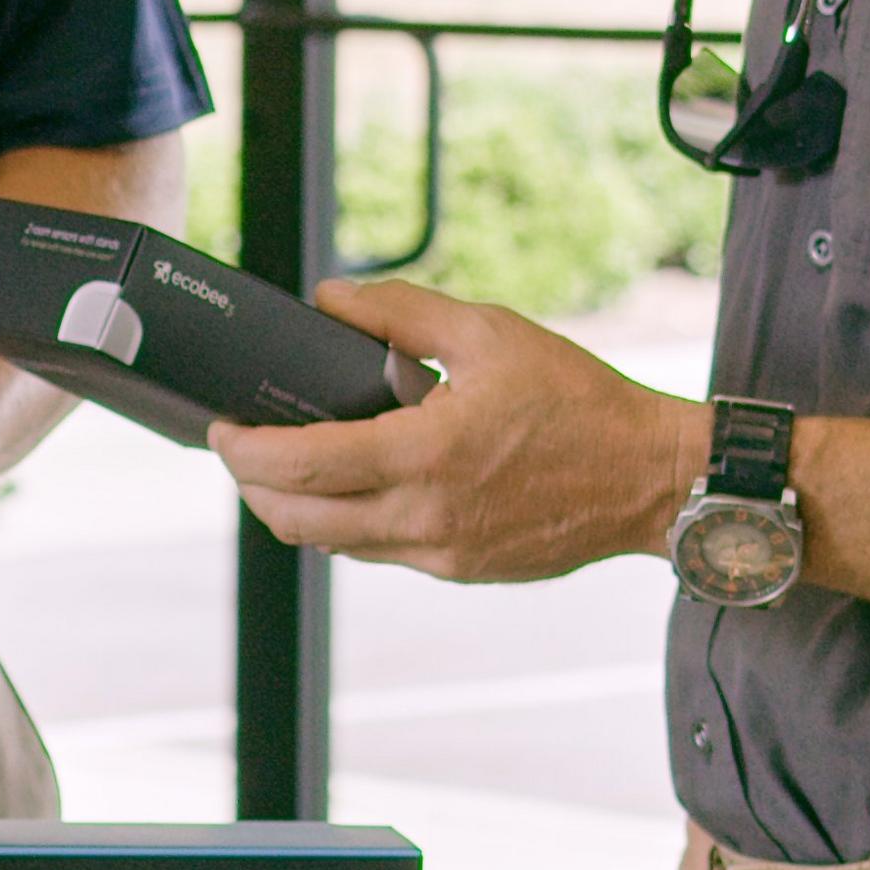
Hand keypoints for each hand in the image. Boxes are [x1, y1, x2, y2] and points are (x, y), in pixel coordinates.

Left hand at [213, 274, 701, 586]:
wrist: (650, 479)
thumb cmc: (578, 400)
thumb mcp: (490, 333)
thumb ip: (400, 312)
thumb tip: (328, 298)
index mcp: (427, 454)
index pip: (302, 465)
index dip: (243, 450)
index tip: (219, 427)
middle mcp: (425, 516)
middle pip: (297, 521)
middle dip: (251, 486)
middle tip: (238, 449)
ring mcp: (441, 553)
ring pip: (332, 544)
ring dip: (294, 509)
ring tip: (285, 465)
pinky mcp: (460, 570)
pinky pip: (378, 552)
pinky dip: (347, 522)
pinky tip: (353, 485)